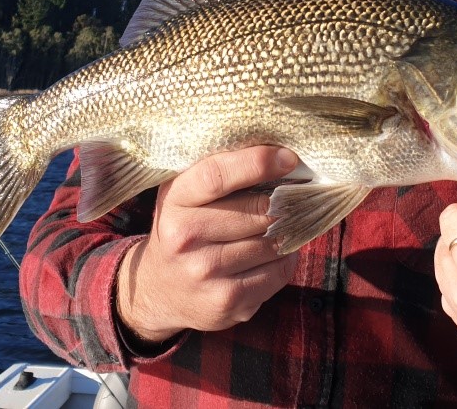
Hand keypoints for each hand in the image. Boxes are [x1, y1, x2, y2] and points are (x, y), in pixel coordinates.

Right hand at [116, 145, 299, 344]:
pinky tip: (274, 253)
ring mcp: (206, 273)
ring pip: (272, 242)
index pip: (217, 175)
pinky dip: (285, 259)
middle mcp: (184, 238)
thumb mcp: (185, 194)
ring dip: (286, 231)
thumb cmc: (184, 227)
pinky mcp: (228, 302)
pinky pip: (278, 272)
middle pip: (256, 210)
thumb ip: (219, 172)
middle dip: (283, 200)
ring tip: (281, 224)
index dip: (258, 163)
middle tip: (297, 193)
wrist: (159, 290)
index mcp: (174, 201)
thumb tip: (277, 154)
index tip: (288, 158)